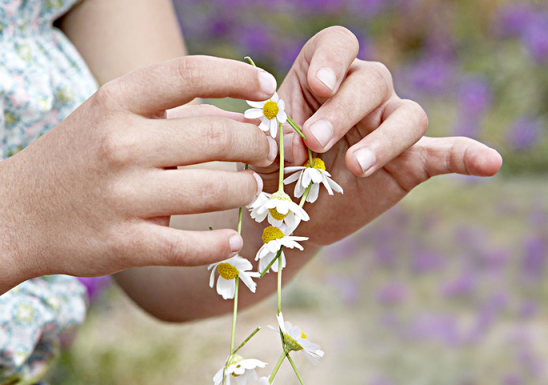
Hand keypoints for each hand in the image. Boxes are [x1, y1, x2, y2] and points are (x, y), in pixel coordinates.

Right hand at [0, 56, 280, 277]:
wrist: (18, 213)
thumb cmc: (80, 157)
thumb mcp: (114, 118)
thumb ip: (175, 113)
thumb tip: (248, 118)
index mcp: (117, 102)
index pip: (190, 73)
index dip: (239, 77)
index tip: (268, 90)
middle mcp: (120, 143)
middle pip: (216, 135)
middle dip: (256, 145)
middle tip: (267, 152)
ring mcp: (121, 196)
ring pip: (213, 191)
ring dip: (247, 190)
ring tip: (251, 189)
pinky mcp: (123, 243)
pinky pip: (189, 246)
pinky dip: (220, 244)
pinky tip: (232, 240)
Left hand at [253, 27, 501, 244]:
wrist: (292, 212)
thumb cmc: (274, 172)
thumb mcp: (262, 150)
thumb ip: (272, 138)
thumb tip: (295, 145)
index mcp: (321, 80)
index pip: (338, 45)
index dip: (331, 60)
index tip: (317, 86)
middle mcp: (360, 95)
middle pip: (372, 80)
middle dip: (343, 111)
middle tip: (315, 143)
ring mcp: (387, 127)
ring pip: (407, 115)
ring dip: (383, 140)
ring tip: (355, 167)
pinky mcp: (409, 162)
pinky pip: (445, 152)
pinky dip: (467, 155)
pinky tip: (489, 162)